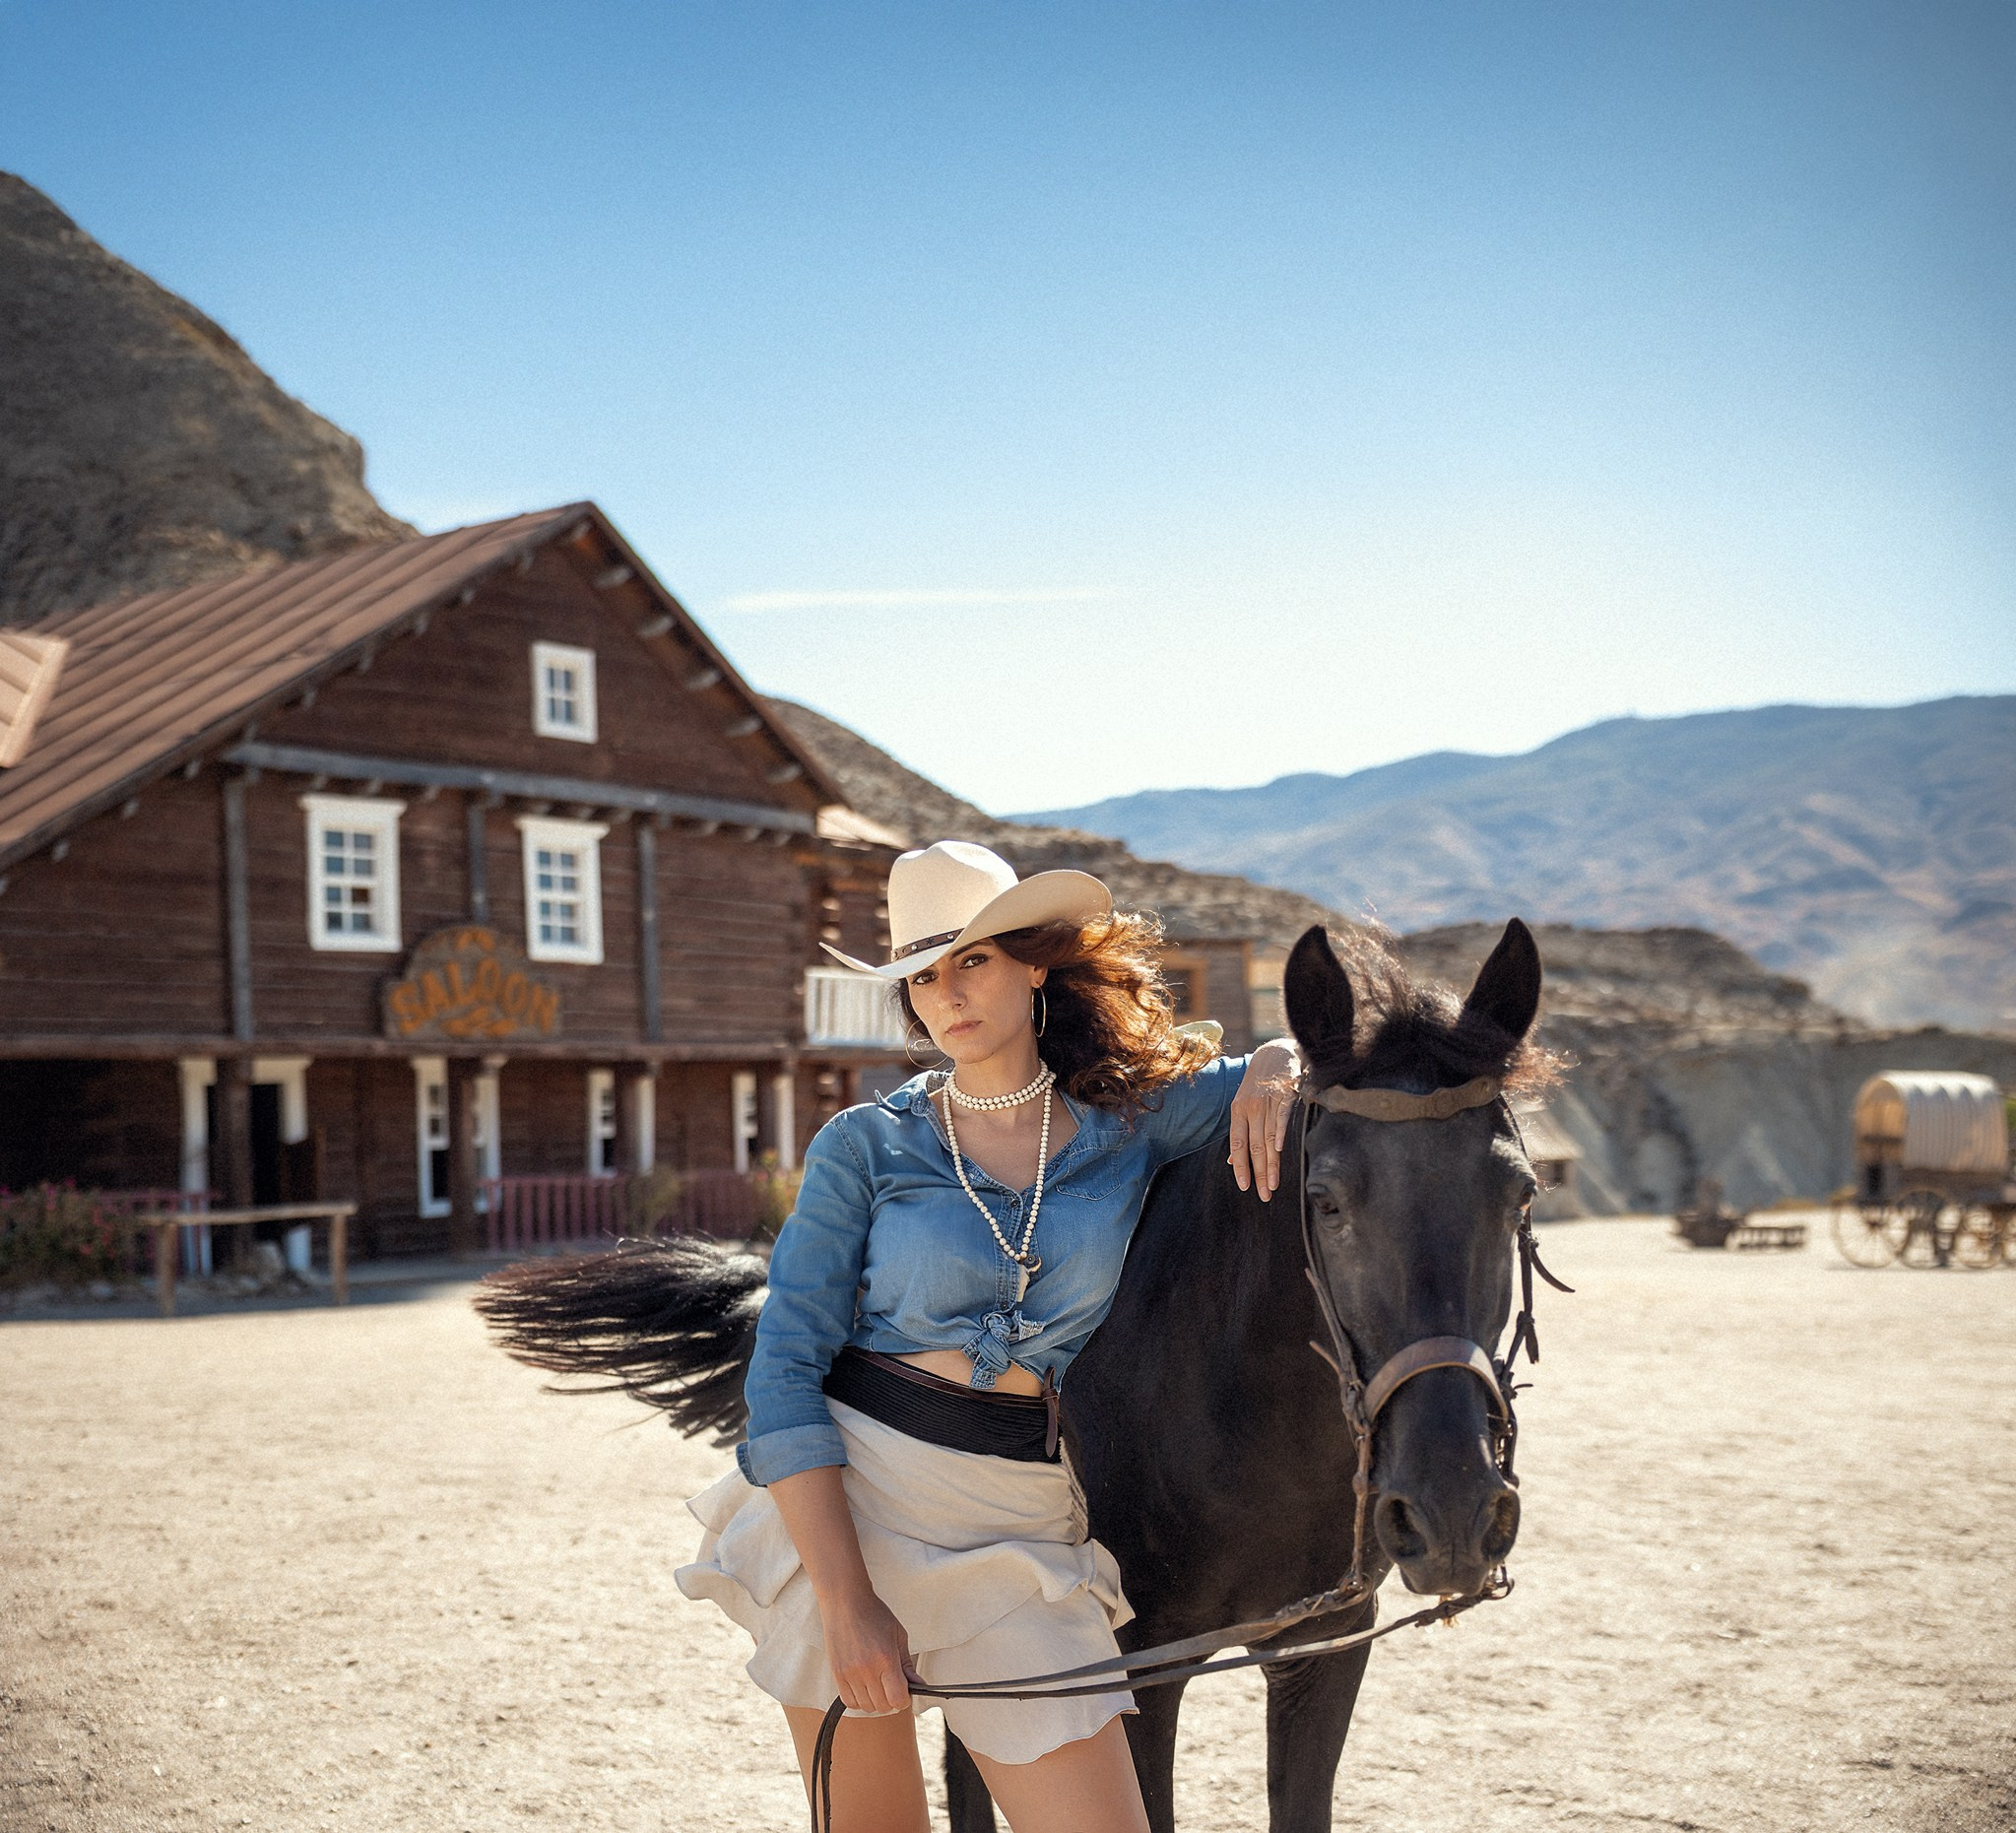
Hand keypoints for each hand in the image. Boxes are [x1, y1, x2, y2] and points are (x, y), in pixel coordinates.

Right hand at [819, 1585, 916, 1714]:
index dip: (905, 1699)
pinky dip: (859, 1699)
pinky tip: (863, 1686)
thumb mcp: (898, 1635)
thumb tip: (918, 1684)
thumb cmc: (874, 1614)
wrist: (845, 1602)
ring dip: (875, 1700)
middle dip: (891, 1699)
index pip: (897, 1699)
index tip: (906, 1691)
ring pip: (867, 1706)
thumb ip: (907, 1664)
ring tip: (877, 1683)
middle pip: (883, 1705)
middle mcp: (866, 1670)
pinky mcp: (837, 1674)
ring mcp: (849, 1674)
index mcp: (885, 1659)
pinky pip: (850, 1702)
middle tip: (892, 1684)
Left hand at [1229, 1040, 1300, 1201]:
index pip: (1237, 1144)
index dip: (1240, 1166)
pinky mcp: (1284, 1094)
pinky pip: (1281, 1117)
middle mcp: (1250, 1108)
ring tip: (1273, 1184)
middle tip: (1264, 1194)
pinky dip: (1279, 1133)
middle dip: (1259, 1173)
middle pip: (1254, 1146)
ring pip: (1268, 1138)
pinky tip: (1279, 1150)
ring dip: (1271, 1163)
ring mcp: (1267, 1101)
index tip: (1245, 1187)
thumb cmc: (1259, 1083)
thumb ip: (1240, 1133)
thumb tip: (1231, 1161)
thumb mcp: (1243, 1105)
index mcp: (1238, 1112)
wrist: (1275, 1052)